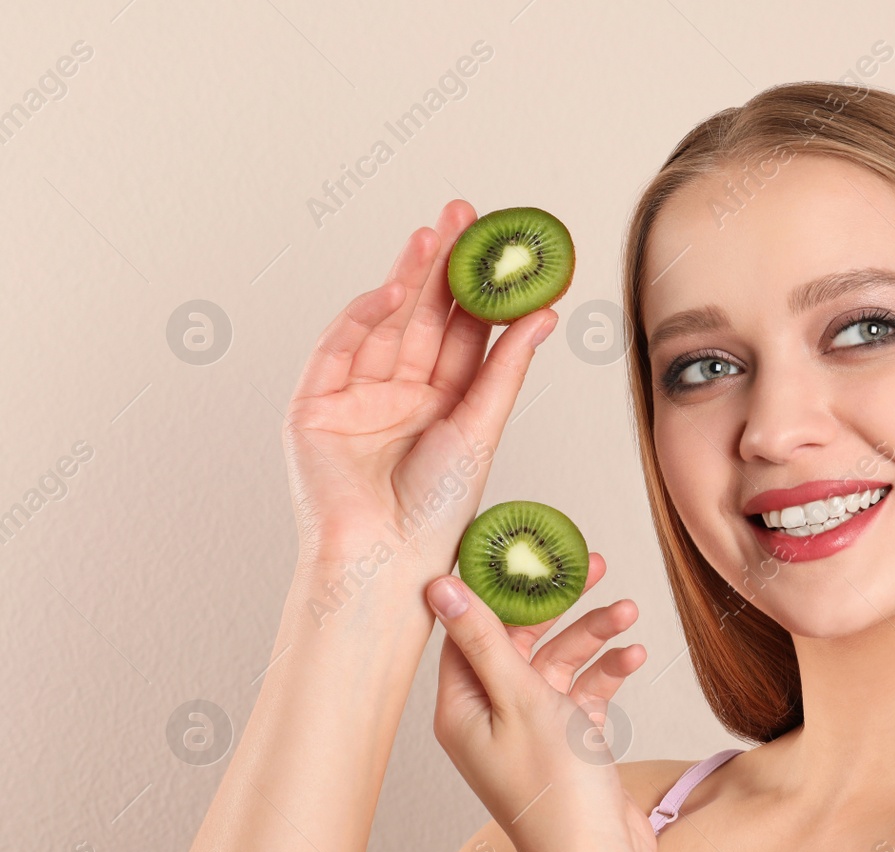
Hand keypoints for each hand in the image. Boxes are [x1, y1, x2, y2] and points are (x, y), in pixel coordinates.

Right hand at [282, 200, 559, 573]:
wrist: (387, 558)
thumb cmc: (437, 512)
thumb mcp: (482, 428)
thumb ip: (506, 368)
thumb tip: (544, 314)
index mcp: (441, 405)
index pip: (463, 333)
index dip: (480, 290)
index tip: (501, 246)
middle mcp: (398, 396)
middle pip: (422, 317)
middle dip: (442, 266)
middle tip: (464, 215)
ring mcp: (354, 399)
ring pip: (383, 323)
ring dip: (406, 278)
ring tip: (435, 235)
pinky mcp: (314, 408)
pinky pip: (337, 349)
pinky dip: (362, 316)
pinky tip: (393, 287)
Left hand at [426, 553, 657, 851]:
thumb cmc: (555, 791)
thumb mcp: (519, 699)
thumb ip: (485, 639)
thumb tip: (439, 587)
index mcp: (461, 708)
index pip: (470, 628)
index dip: (499, 587)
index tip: (526, 552)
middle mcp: (490, 717)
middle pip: (521, 640)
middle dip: (559, 605)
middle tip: (593, 565)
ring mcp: (530, 732)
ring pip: (559, 663)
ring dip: (593, 636)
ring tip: (628, 611)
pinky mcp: (568, 743)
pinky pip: (584, 693)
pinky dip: (607, 673)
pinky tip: (634, 657)